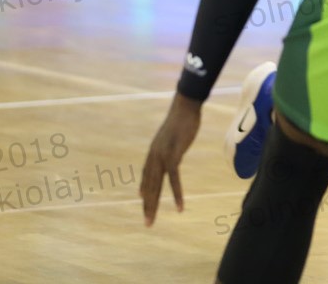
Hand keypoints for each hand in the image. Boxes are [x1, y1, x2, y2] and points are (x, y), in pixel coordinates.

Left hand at [141, 95, 201, 225]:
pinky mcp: (174, 156)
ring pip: (156, 186)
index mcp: (154, 151)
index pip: (146, 174)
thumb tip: (173, 153)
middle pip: (148, 186)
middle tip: (147, 222)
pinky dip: (177, 194)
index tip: (142, 199)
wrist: (185, 106)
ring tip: (152, 220)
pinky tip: (179, 206)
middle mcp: (154, 156)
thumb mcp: (172, 135)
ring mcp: (162, 157)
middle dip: (147, 205)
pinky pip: (174, 180)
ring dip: (154, 205)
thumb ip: (170, 146)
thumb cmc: (182, 118)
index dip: (144, 188)